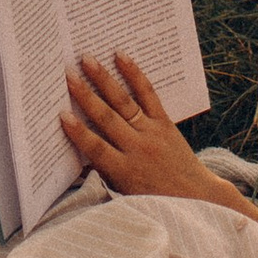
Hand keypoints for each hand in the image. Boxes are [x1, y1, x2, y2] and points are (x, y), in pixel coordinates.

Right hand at [59, 53, 255, 214]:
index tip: (61, 114)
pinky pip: (148, 94)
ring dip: (104, 79)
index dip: (78, 132)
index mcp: (125, 171)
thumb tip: (76, 157)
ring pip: (124, 102)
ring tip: (87, 59)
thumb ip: (103, 174)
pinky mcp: (164, 122)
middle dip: (85, 95)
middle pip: (107, 118)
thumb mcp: (126, 194)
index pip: (97, 148)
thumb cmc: (155, 199)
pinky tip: (121, 57)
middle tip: (67, 74)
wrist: (196, 196)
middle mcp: (138, 149)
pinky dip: (135, 75)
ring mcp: (152, 133)